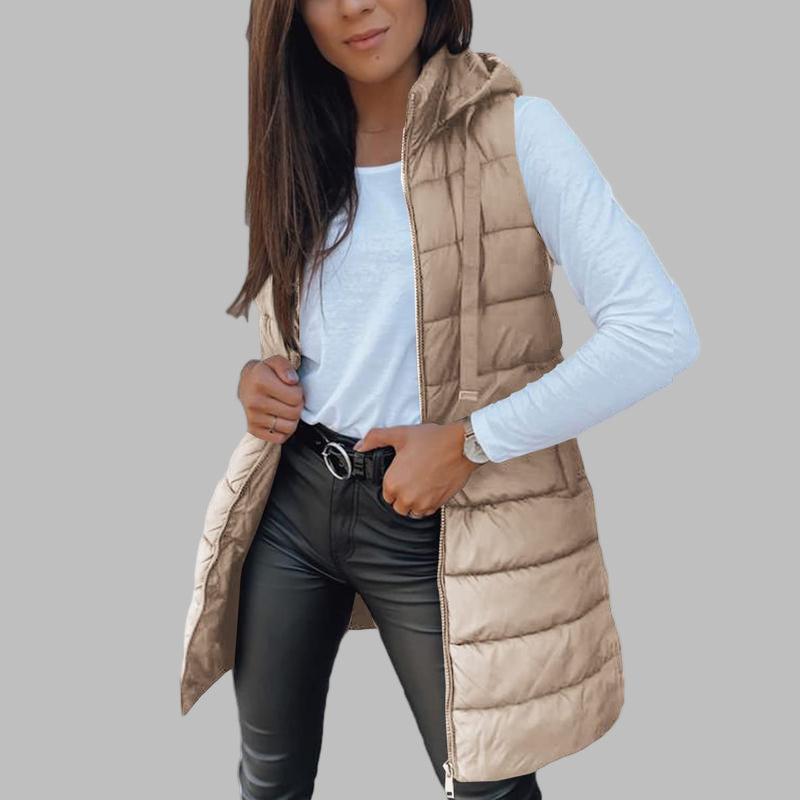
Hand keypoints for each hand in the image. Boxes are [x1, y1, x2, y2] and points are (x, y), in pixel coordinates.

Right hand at [238, 355, 303, 442]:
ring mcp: (253, 417)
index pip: (296, 397)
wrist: (245, 384)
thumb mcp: (275, 361)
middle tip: (290, 398)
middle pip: (294, 412)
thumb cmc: (264, 373)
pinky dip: (284, 431)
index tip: (291, 388)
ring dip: (293, 418)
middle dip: (298, 405)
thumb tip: (292, 381)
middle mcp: (254, 400)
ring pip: (289, 427)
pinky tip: (280, 419)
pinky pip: (280, 438)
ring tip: (286, 408)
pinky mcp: (253, 430)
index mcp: (260, 381)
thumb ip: (285, 366)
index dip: (299, 391)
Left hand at [353, 421, 479, 516]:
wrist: (461, 446)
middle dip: (402, 495)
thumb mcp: (399, 434)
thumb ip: (375, 439)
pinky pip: (427, 511)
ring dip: (414, 502)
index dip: (393, 484)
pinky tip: (430, 489)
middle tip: (411, 479)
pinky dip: (427, 504)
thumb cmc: (431, 440)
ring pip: (412, 511)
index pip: (386, 495)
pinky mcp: (438, 504)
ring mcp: (423, 503)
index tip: (401, 475)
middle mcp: (406, 497)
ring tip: (420, 485)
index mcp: (393, 482)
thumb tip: (359, 447)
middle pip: (398, 506)